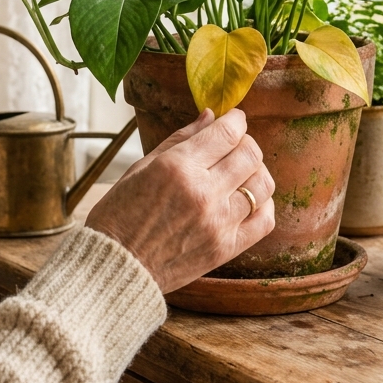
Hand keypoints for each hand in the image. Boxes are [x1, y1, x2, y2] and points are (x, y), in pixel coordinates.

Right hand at [85, 108, 275, 292]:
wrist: (117, 266)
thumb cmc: (120, 214)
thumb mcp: (141, 167)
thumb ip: (180, 139)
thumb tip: (210, 116)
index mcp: (178, 168)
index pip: (227, 132)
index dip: (236, 120)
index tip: (234, 119)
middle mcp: (203, 193)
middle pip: (251, 154)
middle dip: (246, 142)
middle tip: (235, 145)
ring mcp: (218, 223)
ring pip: (262, 184)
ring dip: (255, 171)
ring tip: (240, 172)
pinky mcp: (225, 248)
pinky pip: (265, 220)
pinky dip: (263, 205)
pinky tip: (248, 200)